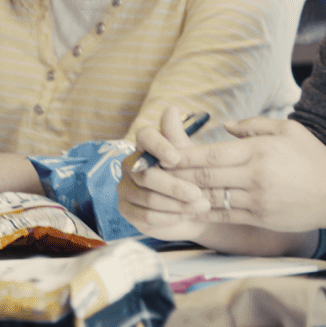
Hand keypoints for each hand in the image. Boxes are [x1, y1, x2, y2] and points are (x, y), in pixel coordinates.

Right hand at [118, 106, 214, 240]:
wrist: (194, 209)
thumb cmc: (192, 178)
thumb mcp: (191, 158)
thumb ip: (178, 136)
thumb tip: (172, 108)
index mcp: (145, 146)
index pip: (144, 137)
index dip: (159, 146)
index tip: (176, 158)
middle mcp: (130, 165)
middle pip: (146, 174)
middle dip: (175, 186)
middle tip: (198, 194)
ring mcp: (125, 188)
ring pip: (148, 197)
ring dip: (177, 204)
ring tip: (200, 206)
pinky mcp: (126, 210)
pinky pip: (145, 216)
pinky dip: (169, 218)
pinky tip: (186, 216)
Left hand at [159, 116, 325, 232]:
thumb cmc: (313, 159)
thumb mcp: (288, 130)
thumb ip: (254, 125)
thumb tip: (226, 125)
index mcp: (257, 151)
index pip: (210, 155)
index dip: (182, 157)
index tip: (162, 155)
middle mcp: (254, 176)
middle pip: (204, 178)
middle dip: (175, 177)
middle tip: (152, 175)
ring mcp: (256, 199)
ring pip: (211, 198)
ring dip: (184, 197)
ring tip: (161, 194)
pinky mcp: (260, 217)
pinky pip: (225, 215)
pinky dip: (204, 212)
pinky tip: (187, 209)